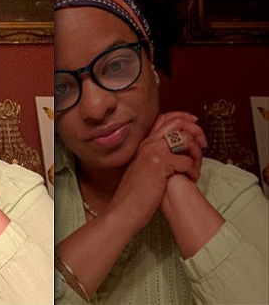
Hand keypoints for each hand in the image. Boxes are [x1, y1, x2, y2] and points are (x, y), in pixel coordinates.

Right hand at [104, 112, 204, 230]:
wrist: (124, 210)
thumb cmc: (135, 195)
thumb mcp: (142, 169)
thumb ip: (154, 157)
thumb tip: (176, 153)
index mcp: (144, 144)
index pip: (164, 118)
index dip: (182, 117)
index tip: (194, 124)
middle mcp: (148, 144)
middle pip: (177, 123)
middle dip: (195, 130)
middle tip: (203, 144)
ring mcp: (153, 153)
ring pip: (186, 140)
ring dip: (197, 154)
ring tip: (194, 168)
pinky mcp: (160, 165)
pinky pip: (187, 161)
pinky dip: (193, 171)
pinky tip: (189, 180)